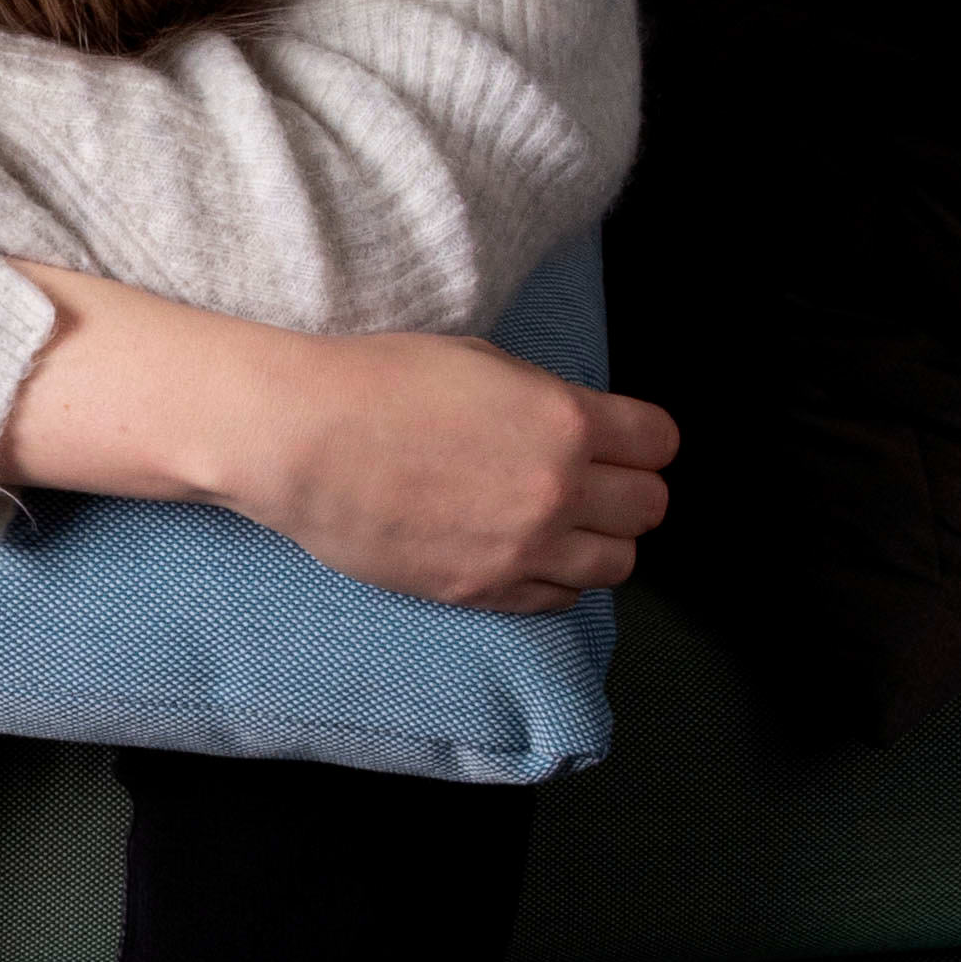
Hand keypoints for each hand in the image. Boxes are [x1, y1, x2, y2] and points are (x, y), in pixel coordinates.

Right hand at [0, 264, 674, 612]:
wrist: (299, 440)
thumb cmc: (375, 385)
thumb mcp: (482, 363)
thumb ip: (548, 400)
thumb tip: (580, 428)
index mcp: (565, 420)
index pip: (661, 443)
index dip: (645, 440)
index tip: (627, 442)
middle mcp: (558, 490)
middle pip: (649, 508)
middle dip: (630, 492)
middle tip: (598, 483)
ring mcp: (522, 548)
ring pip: (617, 564)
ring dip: (600, 542)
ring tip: (565, 525)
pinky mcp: (482, 591)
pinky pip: (559, 598)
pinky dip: (556, 578)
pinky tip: (527, 552)